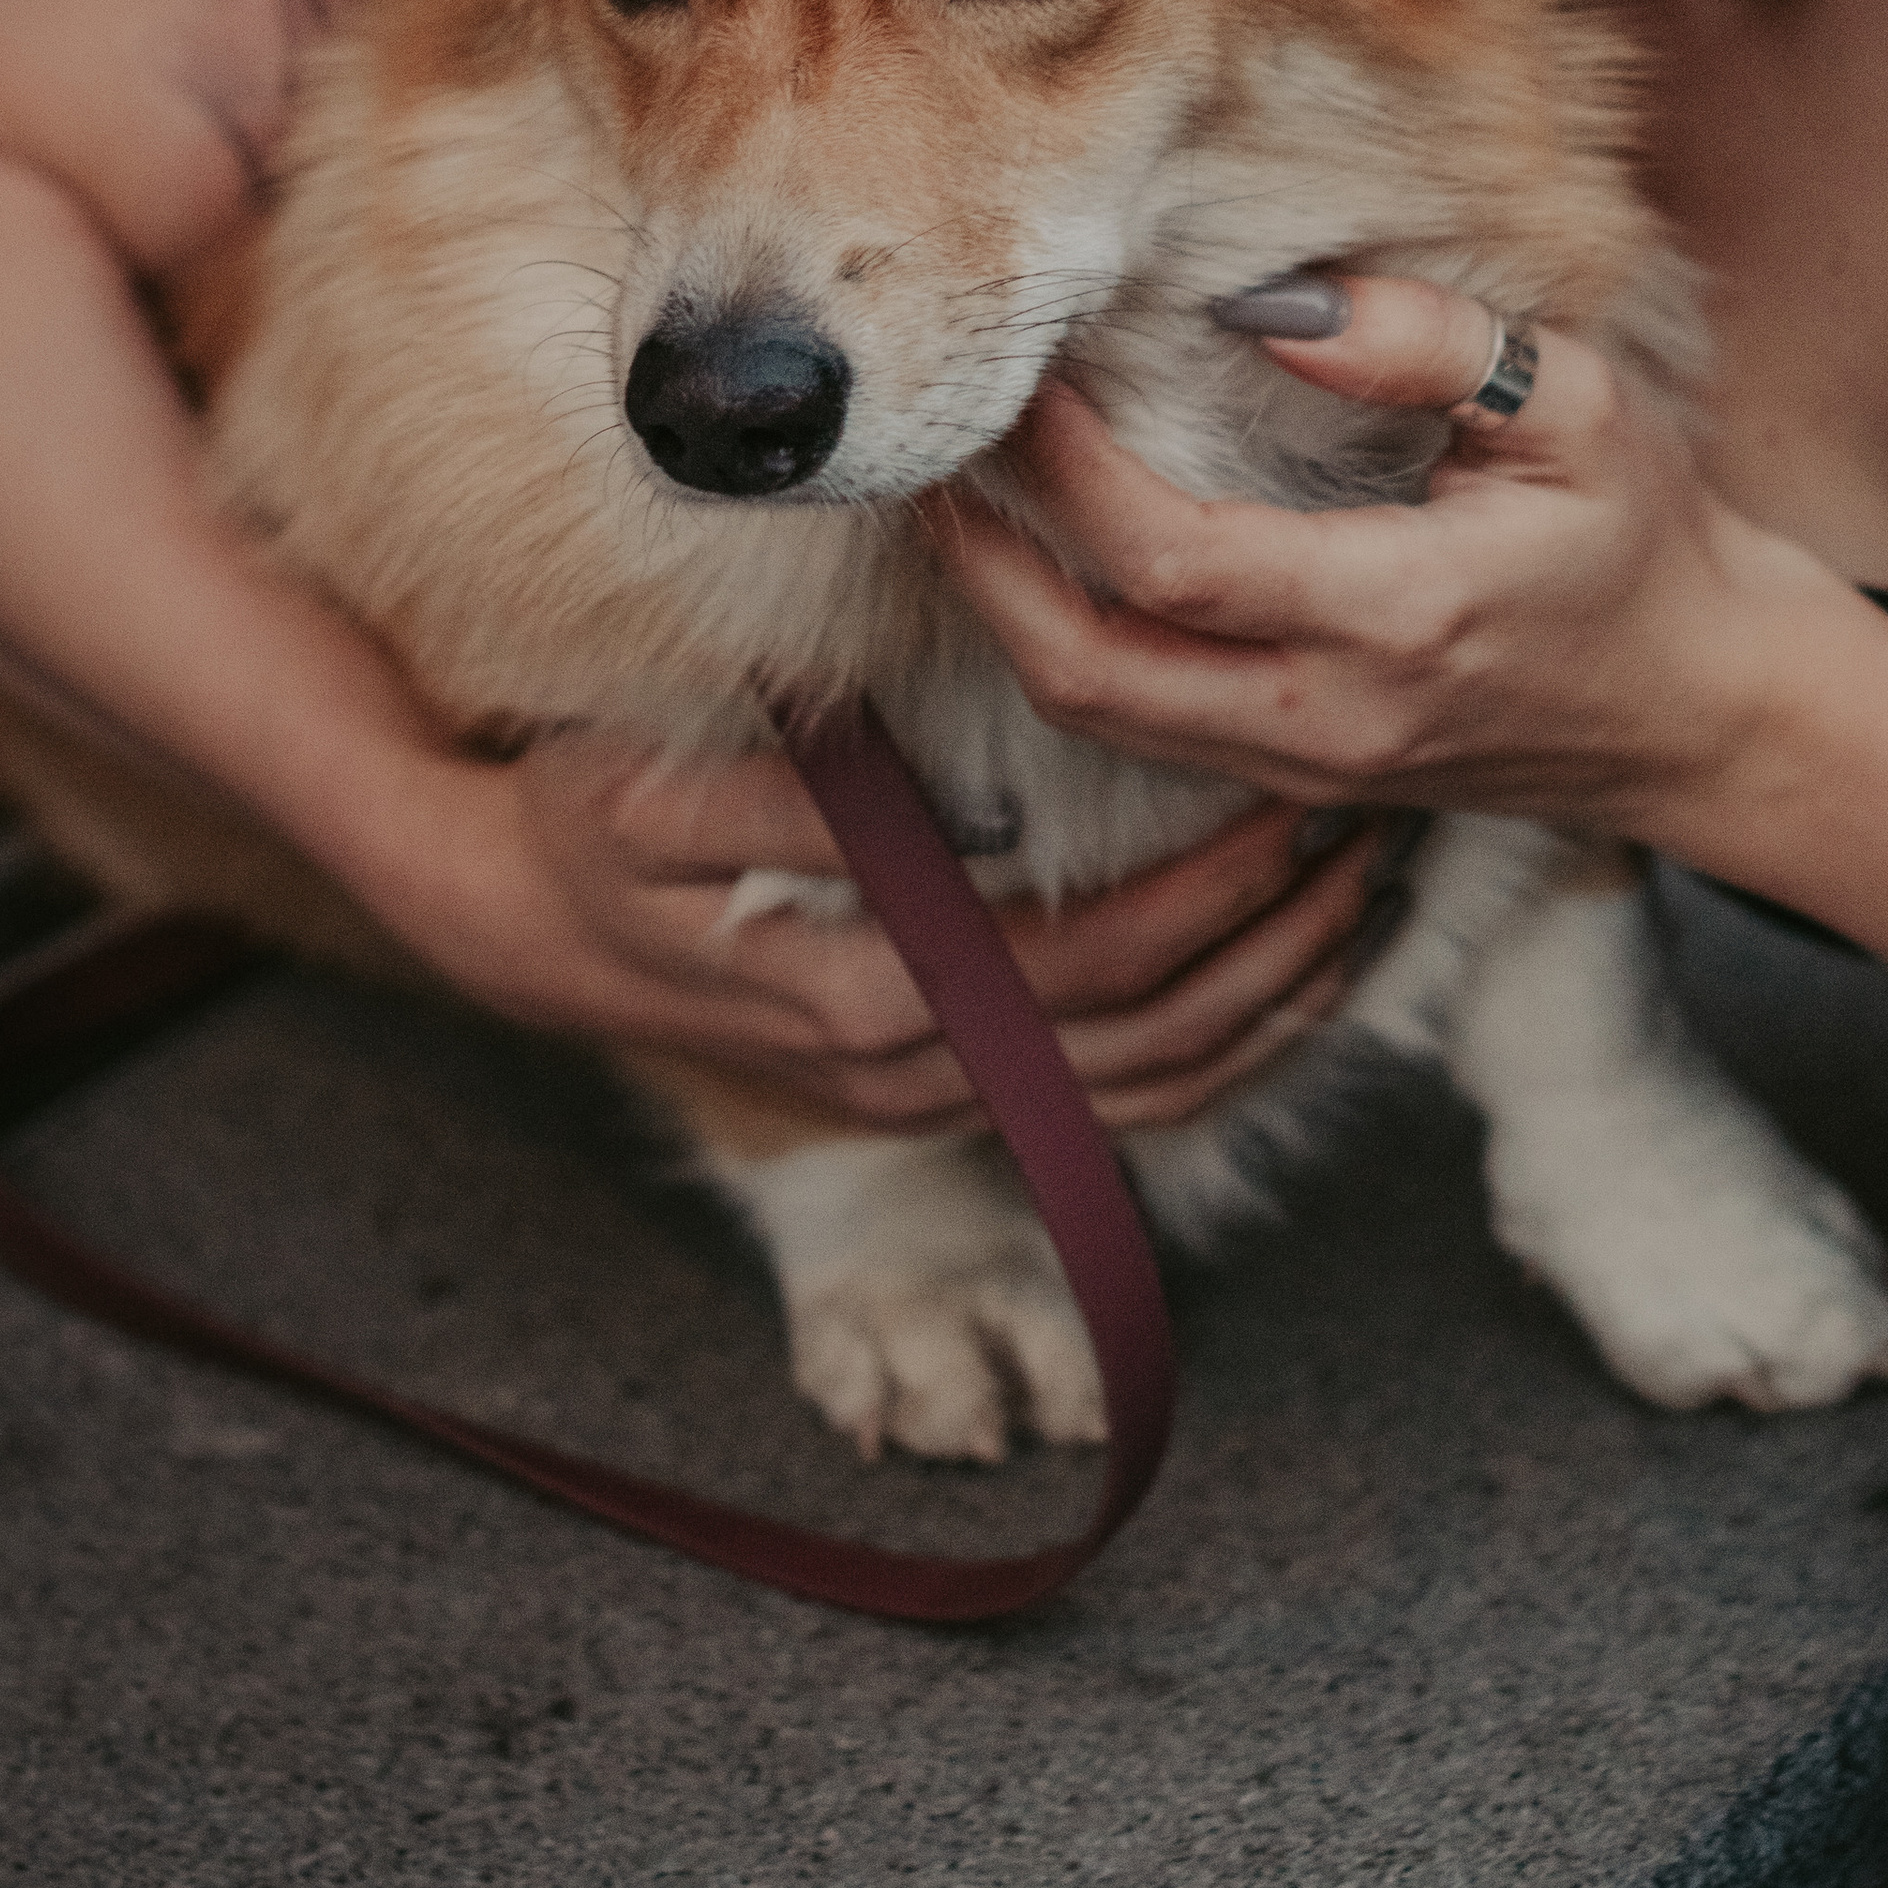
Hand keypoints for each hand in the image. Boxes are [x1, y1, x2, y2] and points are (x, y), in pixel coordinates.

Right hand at [368, 732, 1387, 1135]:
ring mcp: (932, 1098)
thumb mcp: (654, 786)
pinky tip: (1288, 980)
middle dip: (1276, 938)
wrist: (519, 919)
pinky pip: (1113, 1102)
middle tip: (1369, 826)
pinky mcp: (941, 1092)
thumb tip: (955, 812)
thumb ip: (805, 799)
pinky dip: (1220, 1053)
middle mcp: (916, 1074)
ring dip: (1273, 1003)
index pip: (1087, 964)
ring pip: (1150, 1090)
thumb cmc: (589, 823)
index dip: (1208, 895)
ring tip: (1366, 897)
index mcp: (865, 996)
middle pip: (1149, 1036)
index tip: (1294, 798)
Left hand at [934, 277, 1835, 842]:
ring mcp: (1304, 767)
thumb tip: (1267, 301)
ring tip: (963, 494)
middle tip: (932, 448)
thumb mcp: (1578, 408)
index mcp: (1394, 618)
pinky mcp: (1296, 778)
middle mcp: (1326, 717)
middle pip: (1080, 670)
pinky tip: (1042, 560)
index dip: (1063, 471)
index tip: (1024, 373)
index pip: (1166, 558)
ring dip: (1002, 609)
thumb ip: (1427, 344)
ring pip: (1089, 716)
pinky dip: (1063, 645)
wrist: (1708, 712)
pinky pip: (1137, 727)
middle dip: (977, 563)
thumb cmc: (1650, 544)